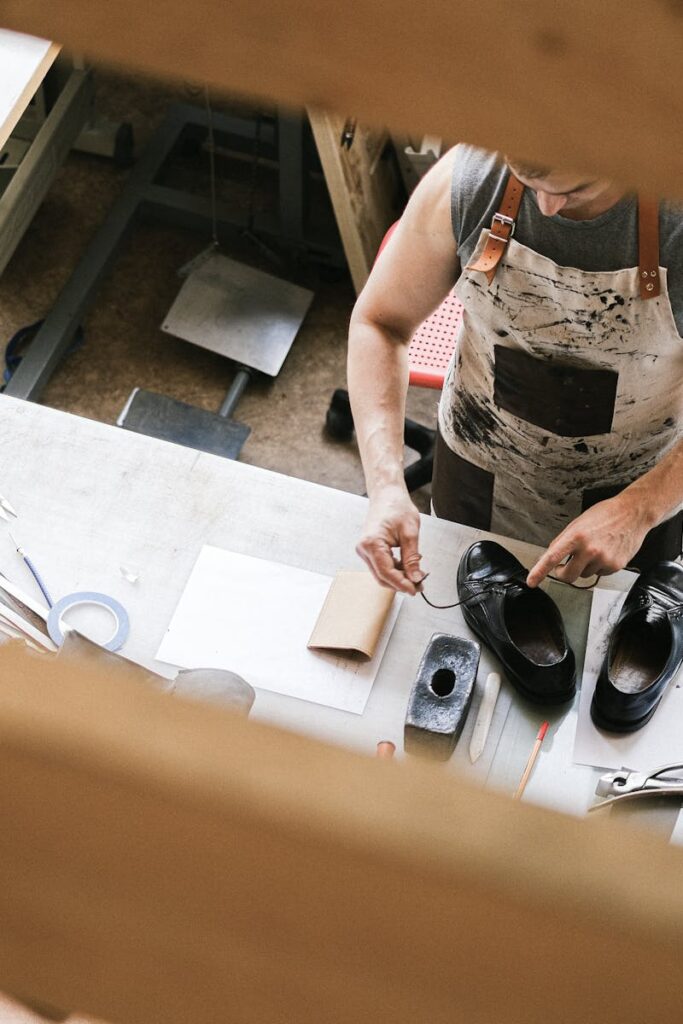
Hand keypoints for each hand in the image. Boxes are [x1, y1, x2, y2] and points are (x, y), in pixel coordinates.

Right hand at [356, 486, 423, 593]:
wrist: (387, 494)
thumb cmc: (396, 507)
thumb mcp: (410, 533)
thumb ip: (412, 558)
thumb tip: (415, 578)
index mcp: (372, 543)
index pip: (386, 572)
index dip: (402, 584)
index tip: (415, 589)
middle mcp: (364, 548)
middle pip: (382, 576)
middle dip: (401, 583)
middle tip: (419, 586)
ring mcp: (365, 550)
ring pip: (381, 573)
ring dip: (398, 577)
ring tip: (416, 576)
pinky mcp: (369, 550)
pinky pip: (381, 566)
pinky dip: (394, 570)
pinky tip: (407, 567)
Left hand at [526, 493, 651, 586]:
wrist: (634, 513)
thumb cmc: (606, 514)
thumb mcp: (578, 523)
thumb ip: (563, 540)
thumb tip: (551, 557)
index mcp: (576, 536)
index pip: (552, 557)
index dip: (539, 572)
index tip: (531, 581)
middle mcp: (589, 549)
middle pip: (568, 576)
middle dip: (563, 574)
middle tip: (563, 567)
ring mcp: (603, 559)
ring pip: (585, 575)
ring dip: (584, 567)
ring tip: (594, 550)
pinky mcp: (615, 566)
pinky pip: (600, 574)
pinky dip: (599, 566)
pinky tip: (606, 552)